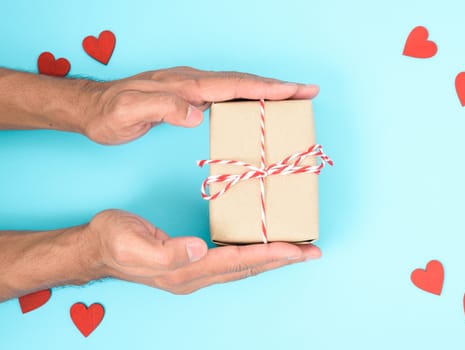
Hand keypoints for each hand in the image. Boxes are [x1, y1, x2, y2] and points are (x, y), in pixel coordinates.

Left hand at [82, 67, 319, 144]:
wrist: (94, 106)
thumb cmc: (111, 112)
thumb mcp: (129, 112)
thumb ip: (162, 109)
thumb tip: (197, 114)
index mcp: (185, 86)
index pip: (233, 85)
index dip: (266, 88)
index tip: (295, 90)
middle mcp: (193, 82)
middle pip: (243, 81)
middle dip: (279, 87)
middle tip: (309, 91)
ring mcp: (192, 87)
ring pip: (238, 86)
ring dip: (267, 91)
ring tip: (293, 98)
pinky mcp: (189, 96)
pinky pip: (226, 94)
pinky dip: (248, 98)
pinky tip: (255, 106)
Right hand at [87, 210, 320, 293]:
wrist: (94, 249)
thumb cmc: (112, 240)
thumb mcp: (132, 241)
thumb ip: (166, 250)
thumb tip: (198, 248)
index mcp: (184, 270)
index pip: (237, 261)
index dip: (269, 254)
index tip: (297, 249)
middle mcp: (193, 275)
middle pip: (248, 268)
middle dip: (282, 260)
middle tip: (311, 252)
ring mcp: (192, 272)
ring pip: (242, 267)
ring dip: (271, 260)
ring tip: (296, 252)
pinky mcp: (190, 264)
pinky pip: (230, 263)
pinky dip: (252, 257)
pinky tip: (260, 250)